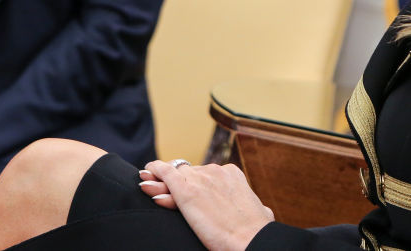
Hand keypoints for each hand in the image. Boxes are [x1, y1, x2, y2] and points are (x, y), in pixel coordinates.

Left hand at [141, 160, 273, 250]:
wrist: (249, 239)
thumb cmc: (257, 232)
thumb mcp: (260, 213)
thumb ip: (258, 207)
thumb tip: (264, 212)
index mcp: (232, 174)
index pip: (205, 174)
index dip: (194, 183)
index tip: (187, 191)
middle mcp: (215, 171)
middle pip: (187, 173)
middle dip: (174, 181)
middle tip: (156, 187)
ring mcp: (200, 179)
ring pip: (174, 174)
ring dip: (159, 180)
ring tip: (146, 183)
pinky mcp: (186, 190)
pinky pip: (166, 174)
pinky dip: (155, 171)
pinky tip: (146, 173)